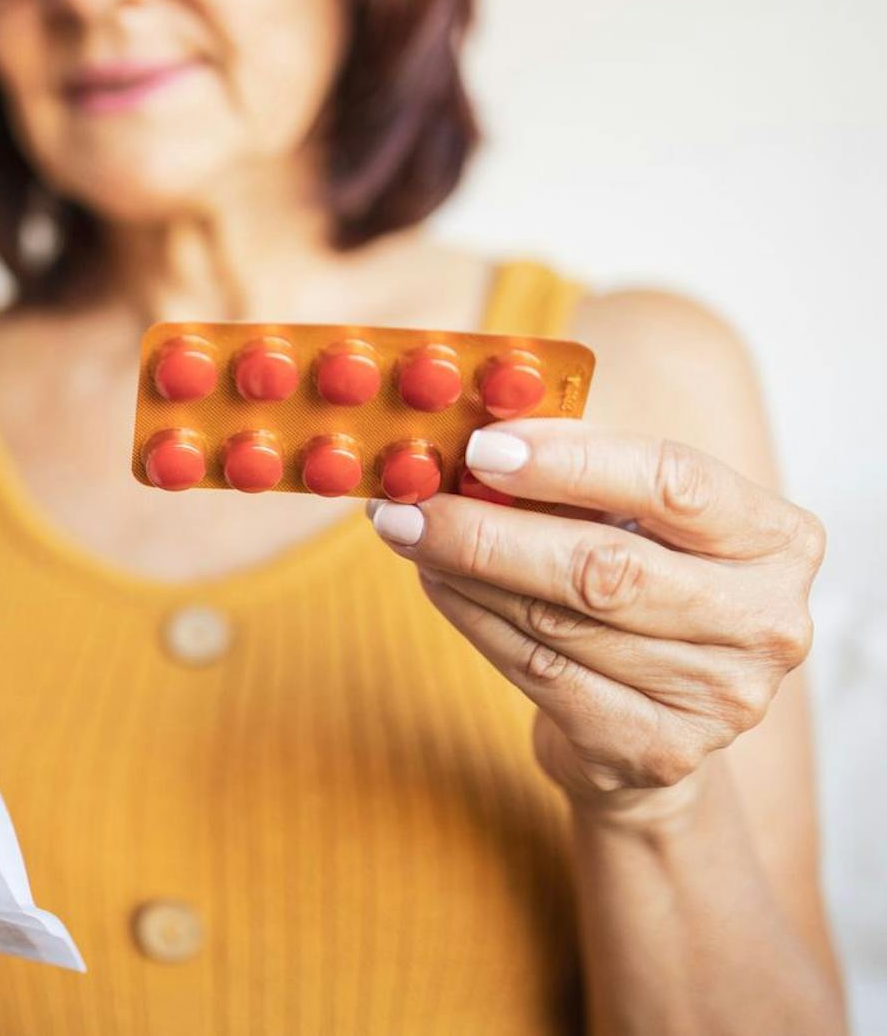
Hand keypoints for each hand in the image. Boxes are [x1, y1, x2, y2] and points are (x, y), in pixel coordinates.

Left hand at [367, 420, 824, 819]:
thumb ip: (579, 476)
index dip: (570, 462)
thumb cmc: (642, 589)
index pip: (674, 482)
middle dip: (490, 530)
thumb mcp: (639, 521)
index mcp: (777, 540)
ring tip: (412, 535)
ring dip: (467, 572)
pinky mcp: (656, 749)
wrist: (654, 723)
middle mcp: (764, 621)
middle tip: (412, 503)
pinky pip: (539, 673)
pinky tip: (437, 584)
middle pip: (606, 566)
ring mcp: (717, 697)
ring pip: (558, 622)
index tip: (481, 448)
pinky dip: (474, 621)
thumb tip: (475, 438)